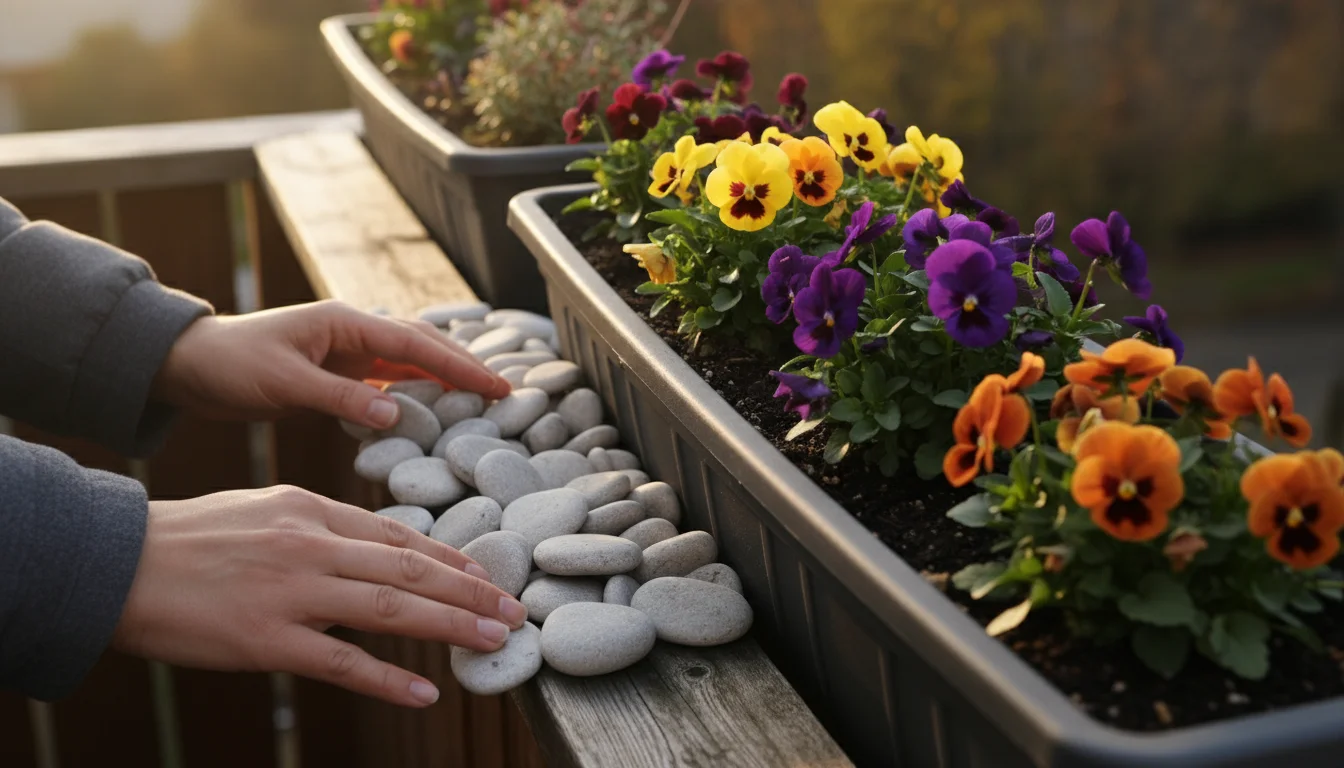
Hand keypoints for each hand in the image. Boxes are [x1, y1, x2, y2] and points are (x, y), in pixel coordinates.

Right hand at [113, 486, 527, 706]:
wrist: (120, 563)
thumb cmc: (193, 538)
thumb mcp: (266, 511)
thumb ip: (322, 528)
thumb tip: (375, 549)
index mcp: (312, 510)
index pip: (399, 536)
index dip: (450, 558)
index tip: (486, 575)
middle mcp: (312, 545)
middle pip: (410, 570)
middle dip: (470, 591)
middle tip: (513, 609)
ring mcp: (292, 592)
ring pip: (392, 610)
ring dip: (451, 627)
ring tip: (495, 640)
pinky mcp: (268, 640)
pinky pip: (342, 663)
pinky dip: (388, 679)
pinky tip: (424, 692)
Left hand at [153, 301, 509, 427]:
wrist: (189, 365)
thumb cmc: (230, 366)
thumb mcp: (284, 384)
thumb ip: (340, 399)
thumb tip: (396, 413)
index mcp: (345, 323)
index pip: (416, 344)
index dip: (460, 366)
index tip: (496, 387)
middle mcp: (353, 332)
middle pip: (424, 345)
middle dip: (466, 366)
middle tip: (506, 394)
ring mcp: (347, 351)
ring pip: (411, 360)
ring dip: (446, 376)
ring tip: (483, 399)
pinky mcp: (338, 372)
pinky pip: (390, 379)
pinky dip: (418, 390)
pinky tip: (436, 407)